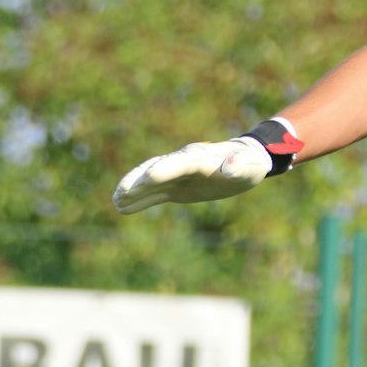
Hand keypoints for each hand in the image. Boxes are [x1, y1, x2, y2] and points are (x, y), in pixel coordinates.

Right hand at [113, 136, 270, 212]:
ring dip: (132, 189)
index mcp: (202, 158)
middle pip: (157, 168)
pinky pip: (152, 192)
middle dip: (139, 180)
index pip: (181, 162)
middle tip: (122, 192)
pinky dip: (137, 199)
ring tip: (115, 201)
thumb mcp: (250, 168)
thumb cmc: (249, 165)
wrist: (243, 162)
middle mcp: (183, 163)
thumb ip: (239, 166)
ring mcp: (175, 174)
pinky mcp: (173, 186)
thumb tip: (228, 167)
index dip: (166, 169)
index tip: (149, 177)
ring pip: (148, 179)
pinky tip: (122, 207)